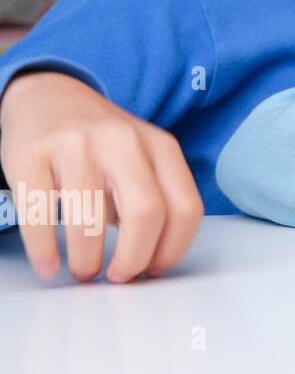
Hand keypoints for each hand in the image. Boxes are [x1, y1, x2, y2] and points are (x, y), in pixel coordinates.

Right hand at [0, 71, 203, 281]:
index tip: (153, 270)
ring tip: (84, 270)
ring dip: (88, 261)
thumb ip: (154, 199)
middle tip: (120, 277)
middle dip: (134, 258)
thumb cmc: (102, 144)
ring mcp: (76, 145)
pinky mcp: (31, 155)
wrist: (49, 96)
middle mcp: (123, 142)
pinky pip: (39, 215)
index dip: (172, 249)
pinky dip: (45, 252)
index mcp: (160, 146)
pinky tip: (50, 267)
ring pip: (90, 220)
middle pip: (147, 213)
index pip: (185, 208)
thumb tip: (150, 263)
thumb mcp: (143, 159)